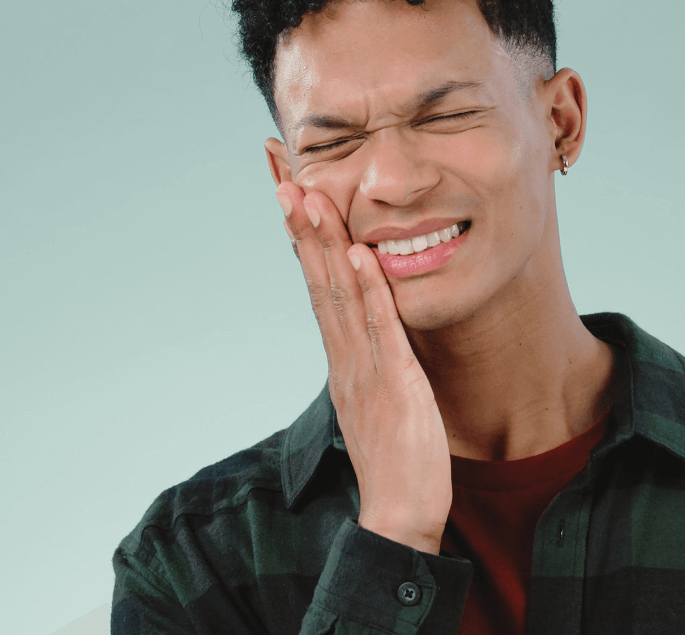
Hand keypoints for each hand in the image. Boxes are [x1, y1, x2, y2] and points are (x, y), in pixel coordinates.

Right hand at [276, 182, 451, 554]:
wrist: (399, 512)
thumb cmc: (397, 454)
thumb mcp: (382, 393)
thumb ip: (375, 355)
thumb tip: (375, 324)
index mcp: (343, 355)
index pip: (317, 284)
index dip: (304, 237)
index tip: (290, 189)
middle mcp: (344, 356)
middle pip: (316, 280)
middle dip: (302, 225)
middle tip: (284, 173)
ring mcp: (363, 370)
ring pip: (337, 296)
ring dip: (324, 244)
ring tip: (310, 195)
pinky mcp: (391, 386)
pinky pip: (379, 332)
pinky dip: (368, 292)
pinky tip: (361, 257)